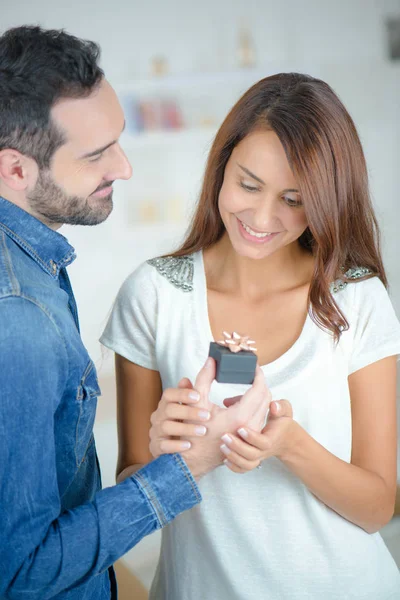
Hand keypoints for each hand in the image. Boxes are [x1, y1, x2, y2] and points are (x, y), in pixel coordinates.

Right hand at [149, 366, 212, 457]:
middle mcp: (159, 417)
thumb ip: (199, 386)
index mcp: (167, 404)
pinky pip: (163, 446)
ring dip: (185, 428)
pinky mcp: (157, 448)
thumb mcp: (195, 406)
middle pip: (168, 409)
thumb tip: (210, 362)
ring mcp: (157, 433)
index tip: (198, 396)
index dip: (182, 394)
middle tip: (207, 415)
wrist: (179, 455)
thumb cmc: (188, 426)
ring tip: (203, 431)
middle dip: (188, 412)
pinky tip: (189, 445)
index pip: (169, 394)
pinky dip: (176, 445)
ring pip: (165, 427)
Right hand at [183, 363, 271, 478]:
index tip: (253, 366)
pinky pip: (258, 417)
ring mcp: (252, 433)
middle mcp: (250, 425)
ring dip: (255, 396)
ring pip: (264, 408)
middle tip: (249, 374)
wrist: (193, 459)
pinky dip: (252, 407)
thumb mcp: (197, 401)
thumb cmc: (193, 432)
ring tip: (238, 392)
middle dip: (259, 382)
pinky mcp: (250, 438)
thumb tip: (211, 361)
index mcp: (240, 415)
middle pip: (266, 397)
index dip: (258, 374)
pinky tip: (235, 406)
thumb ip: (204, 378)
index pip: (259, 388)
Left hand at [219, 399, 296, 472]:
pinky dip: (234, 467)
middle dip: (237, 447)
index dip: (251, 437)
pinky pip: (244, 469)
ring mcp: (258, 457)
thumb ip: (280, 407)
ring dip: (234, 457)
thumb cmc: (281, 423)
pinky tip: (224, 458)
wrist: (284, 439)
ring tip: (222, 446)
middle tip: (225, 436)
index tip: (240, 428)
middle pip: (252, 455)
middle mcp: (264, 450)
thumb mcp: (284, 411)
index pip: (263, 442)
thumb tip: (273, 405)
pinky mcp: (252, 460)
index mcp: (272, 438)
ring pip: (247, 464)